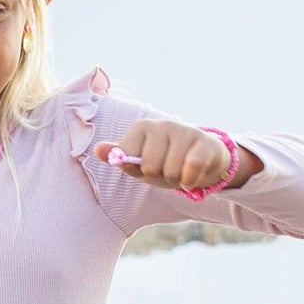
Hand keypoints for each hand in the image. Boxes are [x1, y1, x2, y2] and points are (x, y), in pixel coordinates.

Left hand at [95, 120, 250, 193]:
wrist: (203, 162)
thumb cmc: (164, 162)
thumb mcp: (138, 164)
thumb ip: (118, 158)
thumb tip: (98, 149)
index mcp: (141, 127)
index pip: (127, 158)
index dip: (136, 169)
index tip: (146, 165)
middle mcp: (162, 124)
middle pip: (149, 167)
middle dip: (158, 175)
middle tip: (166, 169)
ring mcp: (184, 130)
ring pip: (171, 170)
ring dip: (175, 179)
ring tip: (179, 170)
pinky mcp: (204, 140)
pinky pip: (191, 168)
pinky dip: (190, 180)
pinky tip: (191, 176)